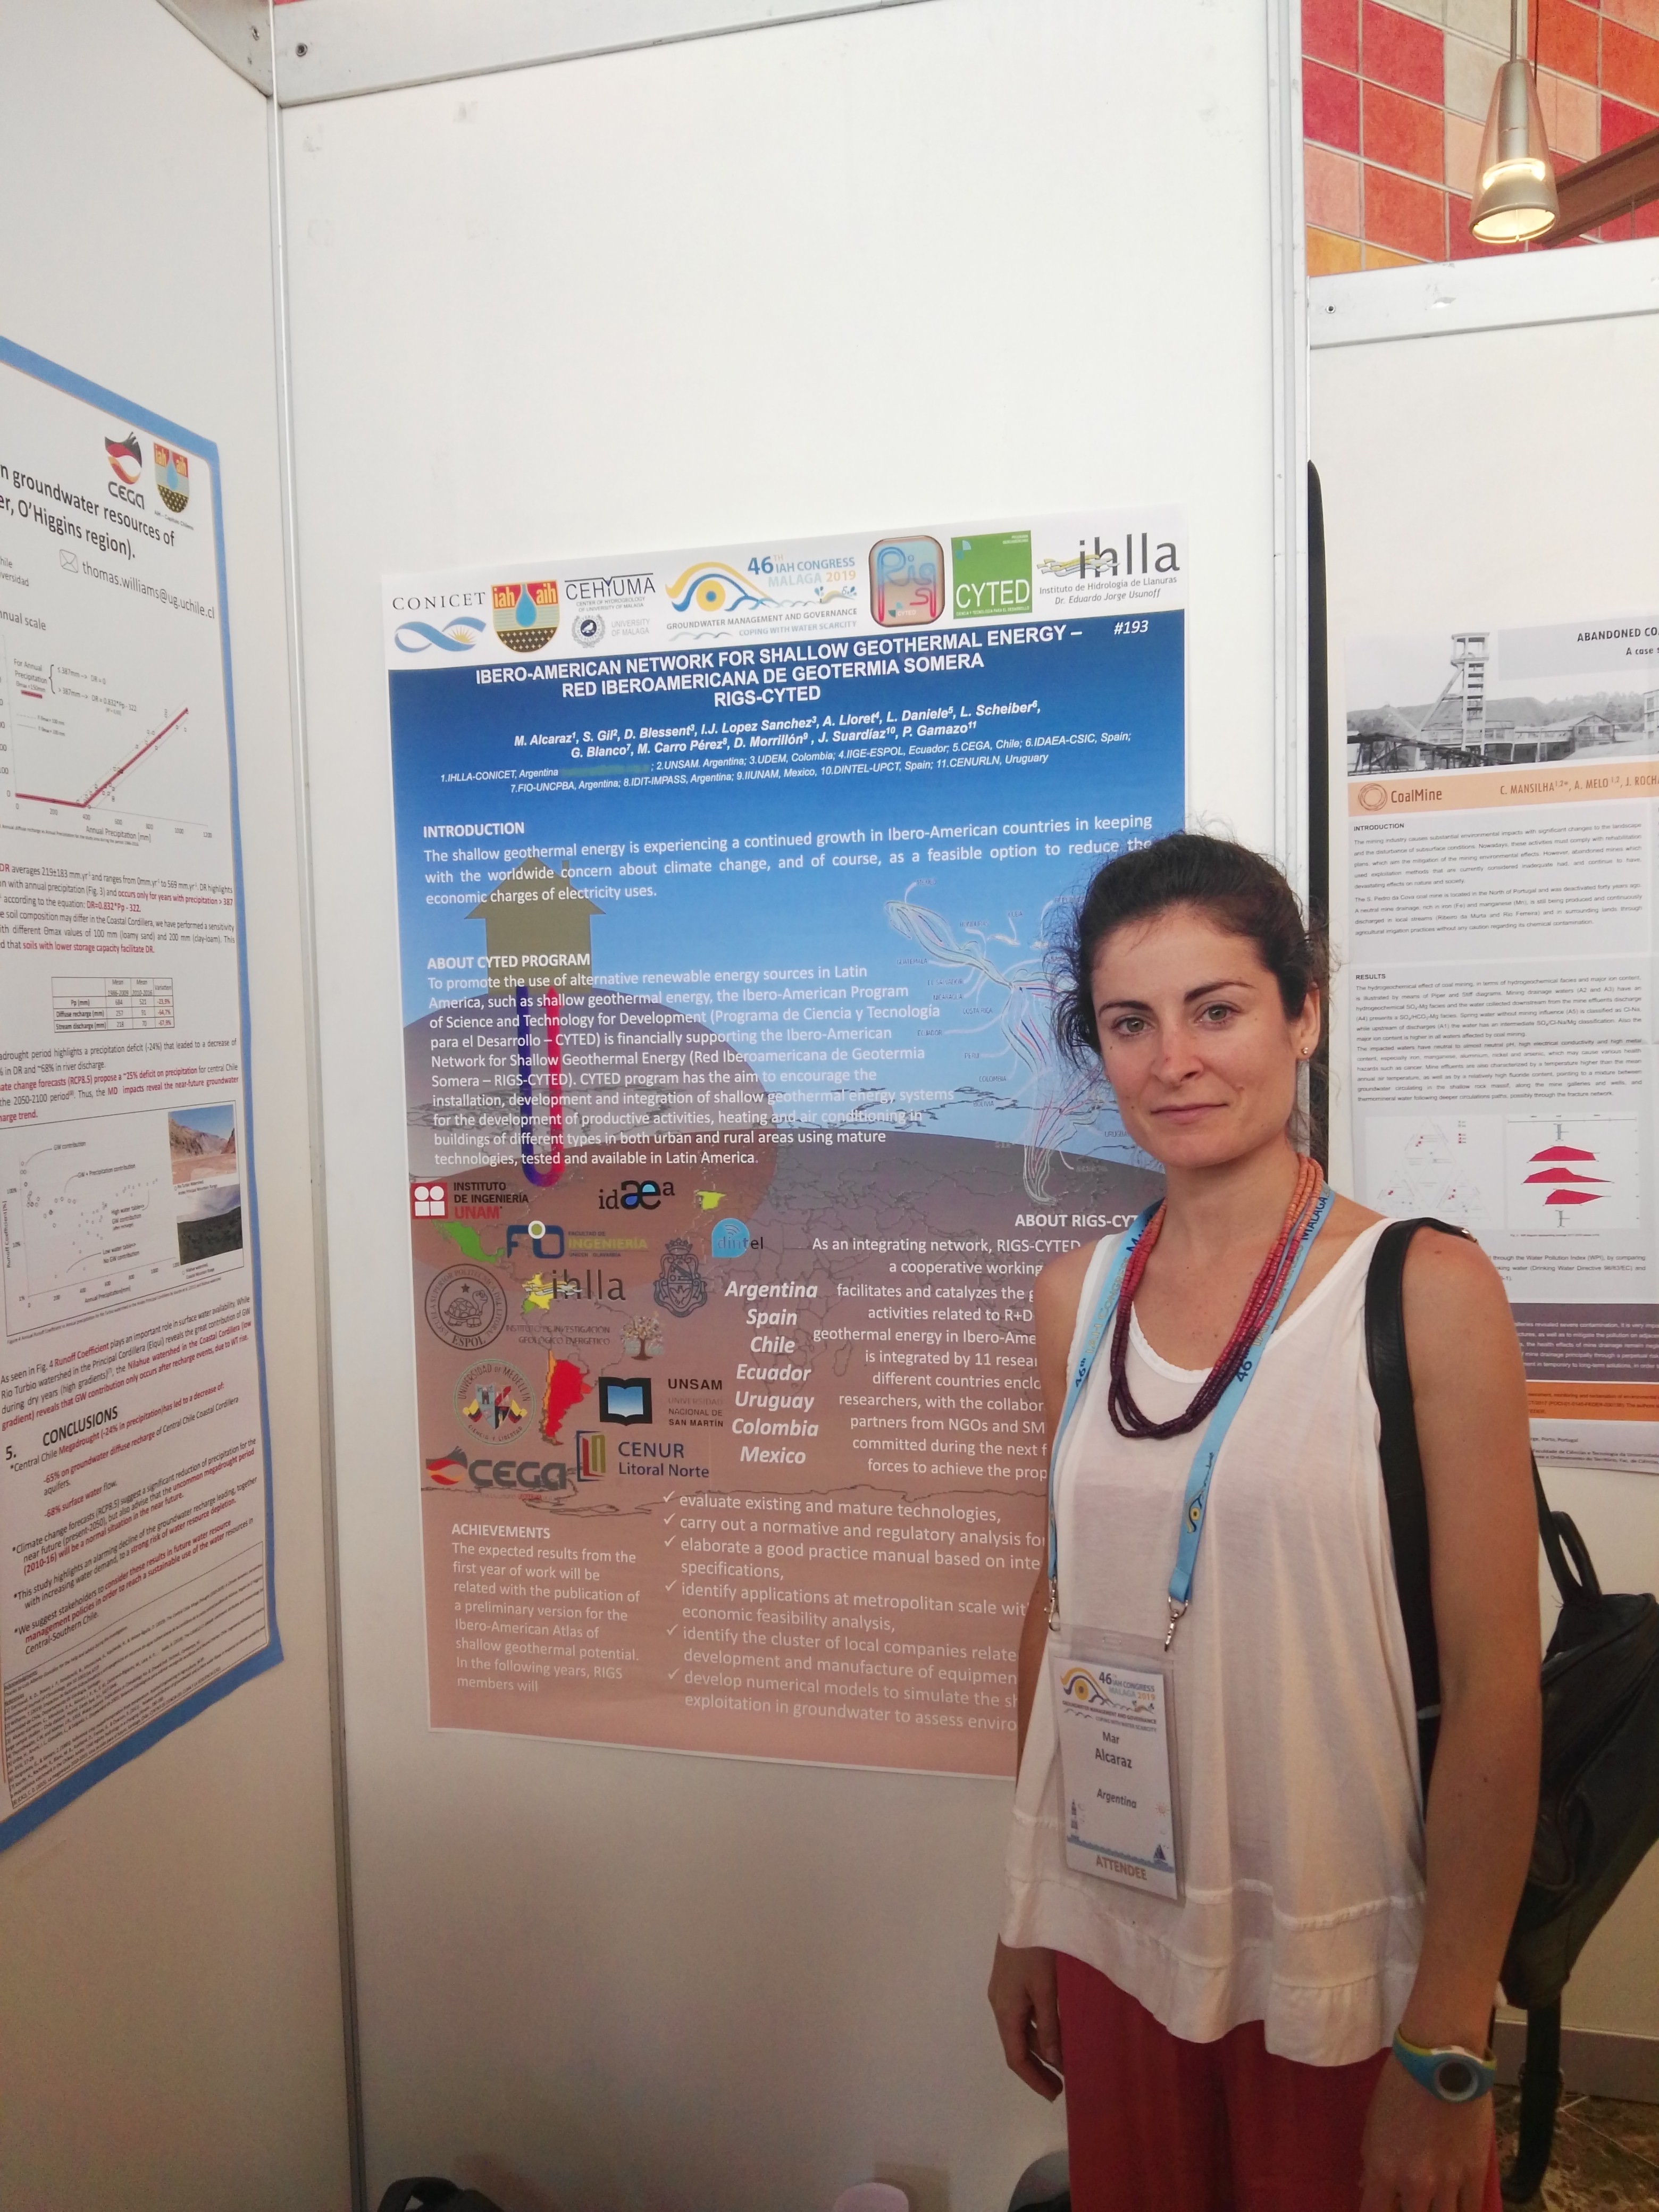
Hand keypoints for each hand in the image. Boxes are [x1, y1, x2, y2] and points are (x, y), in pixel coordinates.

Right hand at [987, 1939, 1062, 2099]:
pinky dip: (1038, 2029)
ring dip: (1039, 2049)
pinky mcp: (1011, 1980)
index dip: (1034, 2079)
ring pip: (1020, 2030)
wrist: (1024, 1910)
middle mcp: (1000, 2005)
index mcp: (1005, 2011)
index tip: (1055, 2095)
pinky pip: (1023, 2015)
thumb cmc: (1036, 1951)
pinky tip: (1056, 2031)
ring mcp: (1003, 1991)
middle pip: (1016, 2045)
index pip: (1015, 2057)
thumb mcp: (1046, 1990)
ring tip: (1064, 2063)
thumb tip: (1054, 2061)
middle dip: (1037, 2068)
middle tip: (1062, 2086)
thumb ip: (1050, 2026)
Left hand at [1360, 2054, 1494, 2210]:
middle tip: (1410, 2201)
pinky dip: (1464, 2211)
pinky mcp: (1475, 2174)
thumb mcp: (1374, 2122)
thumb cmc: (1400, 2084)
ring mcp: (1448, 2183)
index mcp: (1384, 2169)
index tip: (1381, 2209)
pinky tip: (1458, 2207)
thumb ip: (1371, 2160)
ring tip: (1433, 2204)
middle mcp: (1415, 2184)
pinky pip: (1471, 2210)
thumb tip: (1367, 2188)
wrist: (1443, 2062)